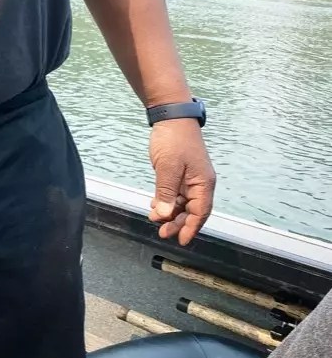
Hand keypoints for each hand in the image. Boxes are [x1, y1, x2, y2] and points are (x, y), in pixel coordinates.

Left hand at [147, 119, 215, 245]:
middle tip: (162, 233)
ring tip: (154, 218)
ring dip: (170, 212)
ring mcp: (189, 177)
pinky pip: (175, 192)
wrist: (171, 116)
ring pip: (182, 202)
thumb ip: (166, 192)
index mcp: (203, 183)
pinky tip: (154, 205)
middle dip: (178, 223)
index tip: (181, 240)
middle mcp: (199, 182)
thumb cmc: (174, 140)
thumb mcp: (168, 168)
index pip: (200, 212)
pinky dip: (166, 200)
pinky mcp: (179, 172)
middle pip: (191, 210)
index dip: (191, 228)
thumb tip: (164, 214)